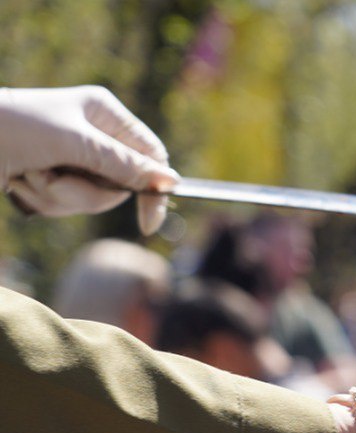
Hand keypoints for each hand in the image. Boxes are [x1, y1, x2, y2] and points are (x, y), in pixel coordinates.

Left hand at [0, 86, 178, 234]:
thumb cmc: (12, 127)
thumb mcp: (73, 143)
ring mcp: (73, 158)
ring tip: (30, 176)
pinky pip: (68, 204)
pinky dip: (44, 200)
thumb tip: (169, 181)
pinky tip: (20, 181)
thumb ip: (123, 164)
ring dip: (59, 196)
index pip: (151, 155)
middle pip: (122, 185)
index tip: (148, 223)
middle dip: (86, 192)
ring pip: (94, 199)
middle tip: (55, 181)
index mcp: (105, 114)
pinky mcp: (54, 177)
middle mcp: (94, 136)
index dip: (154, 189)